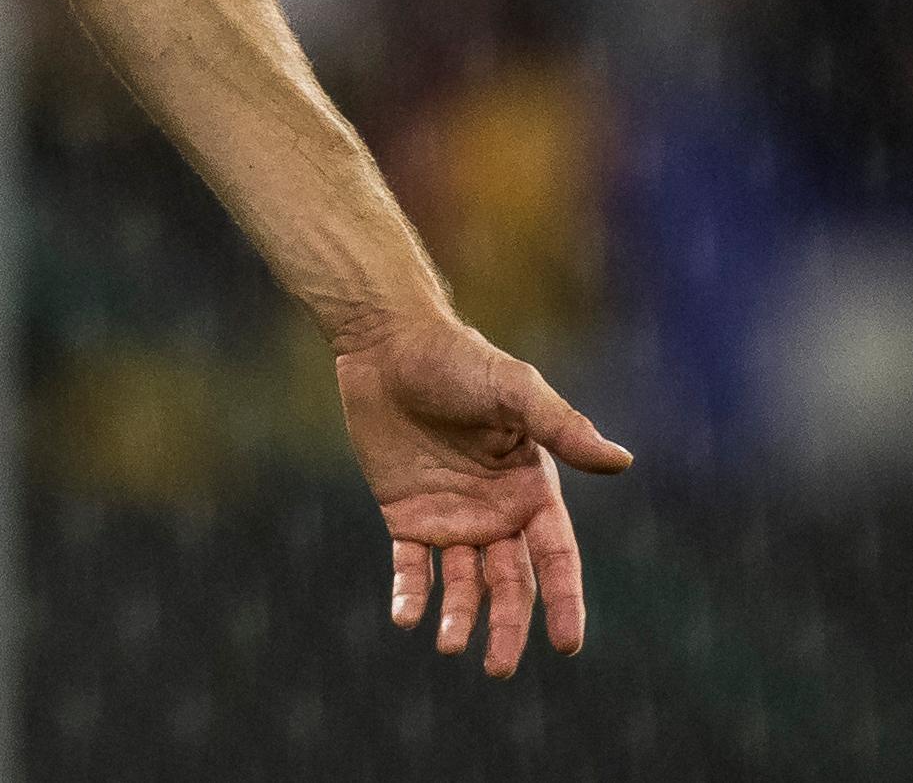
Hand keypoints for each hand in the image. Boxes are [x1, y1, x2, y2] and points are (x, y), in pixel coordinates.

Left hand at [337, 313, 630, 677]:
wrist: (389, 343)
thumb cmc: (459, 361)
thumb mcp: (515, 392)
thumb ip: (562, 428)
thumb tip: (622, 461)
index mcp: (532, 492)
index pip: (556, 559)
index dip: (563, 601)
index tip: (567, 644)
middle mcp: (496, 513)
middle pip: (510, 584)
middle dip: (509, 627)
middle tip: (499, 669)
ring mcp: (451, 517)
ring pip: (462, 583)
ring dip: (458, 617)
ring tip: (450, 646)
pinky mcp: (404, 513)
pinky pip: (410, 564)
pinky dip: (410, 592)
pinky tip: (406, 617)